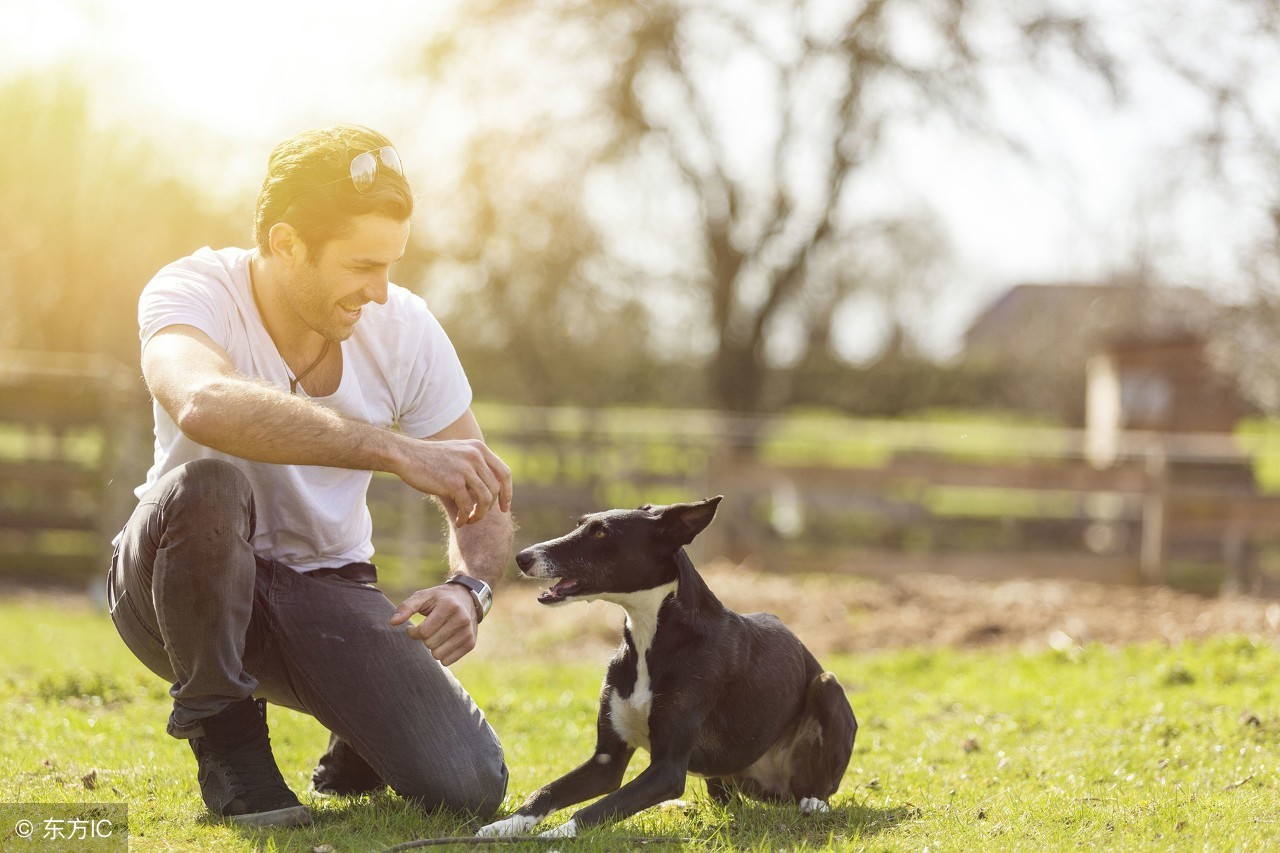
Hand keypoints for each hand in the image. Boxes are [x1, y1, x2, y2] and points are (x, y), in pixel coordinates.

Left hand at [390, 584, 479, 665]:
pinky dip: (442, 655)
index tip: (413, 627)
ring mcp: (468, 632)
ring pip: (438, 655)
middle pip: (430, 644)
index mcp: (449, 606)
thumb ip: (406, 607)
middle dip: (424, 639)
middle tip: (427, 630)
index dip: (413, 632)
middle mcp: (462, 619)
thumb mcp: (423, 597)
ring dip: (432, 648)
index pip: (423, 632)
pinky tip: (444, 642)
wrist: (466, 598)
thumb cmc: (439, 598)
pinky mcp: (471, 643)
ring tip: (436, 636)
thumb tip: (392, 622)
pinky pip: (447, 661)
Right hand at [394, 437, 512, 526]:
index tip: (504, 507)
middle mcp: (475, 456)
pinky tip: (460, 522)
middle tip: (477, 516)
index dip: (507, 493)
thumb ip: (475, 465)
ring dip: (479, 515)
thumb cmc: (430, 458)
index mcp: (479, 449)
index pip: (504, 473)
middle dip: (490, 508)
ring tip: (469, 520)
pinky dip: (465, 518)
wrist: (406, 456)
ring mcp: (465, 469)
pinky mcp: (453, 482)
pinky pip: (468, 506)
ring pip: (486, 500)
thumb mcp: (458, 453)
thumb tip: (492, 488)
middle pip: (496, 489)